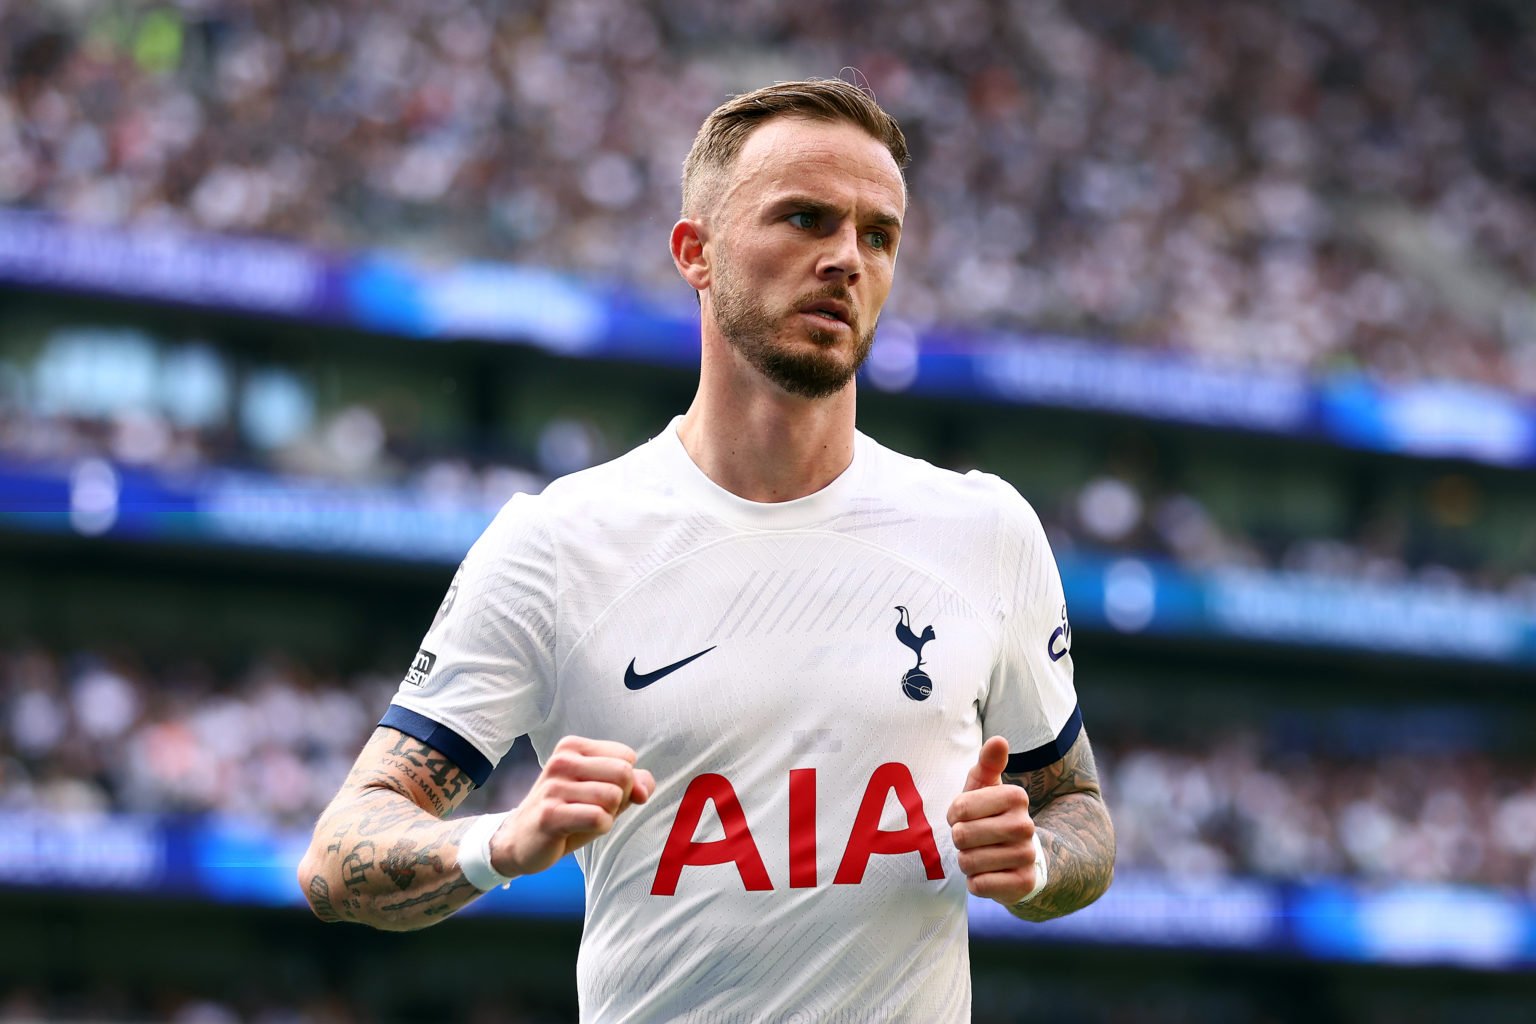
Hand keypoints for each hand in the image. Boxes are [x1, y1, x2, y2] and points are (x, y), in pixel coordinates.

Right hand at [491, 735, 655, 876]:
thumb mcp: (602, 792)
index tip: (598, 793)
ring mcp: (553, 787)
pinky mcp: (550, 814)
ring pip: (613, 797)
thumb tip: (644, 790)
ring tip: (582, 818)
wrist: (520, 840)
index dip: (624, 782)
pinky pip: (599, 818)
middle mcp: (561, 761)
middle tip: (594, 809)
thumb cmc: (567, 812)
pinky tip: (577, 829)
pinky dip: (600, 828)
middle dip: (619, 798)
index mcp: (572, 747)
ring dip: (607, 815)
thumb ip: (632, 783)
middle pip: (623, 774)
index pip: (627, 757)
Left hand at [946, 735, 1039, 904]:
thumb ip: (988, 763)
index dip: (954, 815)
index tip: (966, 816)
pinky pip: (978, 885)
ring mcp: (1026, 856)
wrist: (1018, 859)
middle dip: (959, 840)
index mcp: (1015, 797)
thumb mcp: (985, 788)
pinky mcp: (1023, 884)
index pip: (959, 808)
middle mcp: (1026, 826)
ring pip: (968, 862)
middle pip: (962, 836)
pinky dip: (975, 882)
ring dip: (966, 862)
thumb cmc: (990, 816)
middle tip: (972, 839)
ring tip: (980, 856)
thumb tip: (999, 740)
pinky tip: (988, 874)